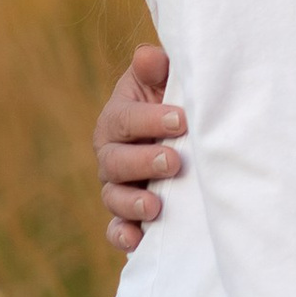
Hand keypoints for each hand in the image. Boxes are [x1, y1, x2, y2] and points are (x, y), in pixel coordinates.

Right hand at [99, 43, 184, 253]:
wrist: (184, 141)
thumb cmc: (176, 106)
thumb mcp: (166, 85)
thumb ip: (157, 70)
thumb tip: (150, 55)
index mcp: (118, 119)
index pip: (125, 118)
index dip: (151, 119)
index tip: (183, 119)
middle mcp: (111, 154)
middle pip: (115, 161)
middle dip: (143, 162)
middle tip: (174, 161)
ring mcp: (117, 187)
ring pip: (113, 197)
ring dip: (132, 203)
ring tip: (155, 207)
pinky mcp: (126, 217)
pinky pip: (116, 230)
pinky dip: (123, 236)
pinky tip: (137, 241)